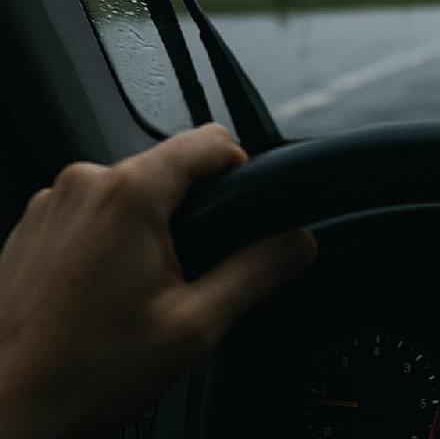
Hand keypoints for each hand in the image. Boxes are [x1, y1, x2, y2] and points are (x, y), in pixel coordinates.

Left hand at [0, 124, 316, 438]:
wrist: (2, 413)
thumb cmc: (83, 373)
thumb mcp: (194, 325)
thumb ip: (257, 272)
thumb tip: (297, 242)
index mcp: (129, 195)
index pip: (209, 141)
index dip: (240, 167)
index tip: (242, 202)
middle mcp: (85, 184)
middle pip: (169, 165)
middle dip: (191, 207)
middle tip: (185, 270)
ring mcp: (52, 202)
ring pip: (130, 186)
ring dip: (149, 221)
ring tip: (140, 285)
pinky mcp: (32, 223)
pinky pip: (92, 206)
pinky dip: (111, 233)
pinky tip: (104, 286)